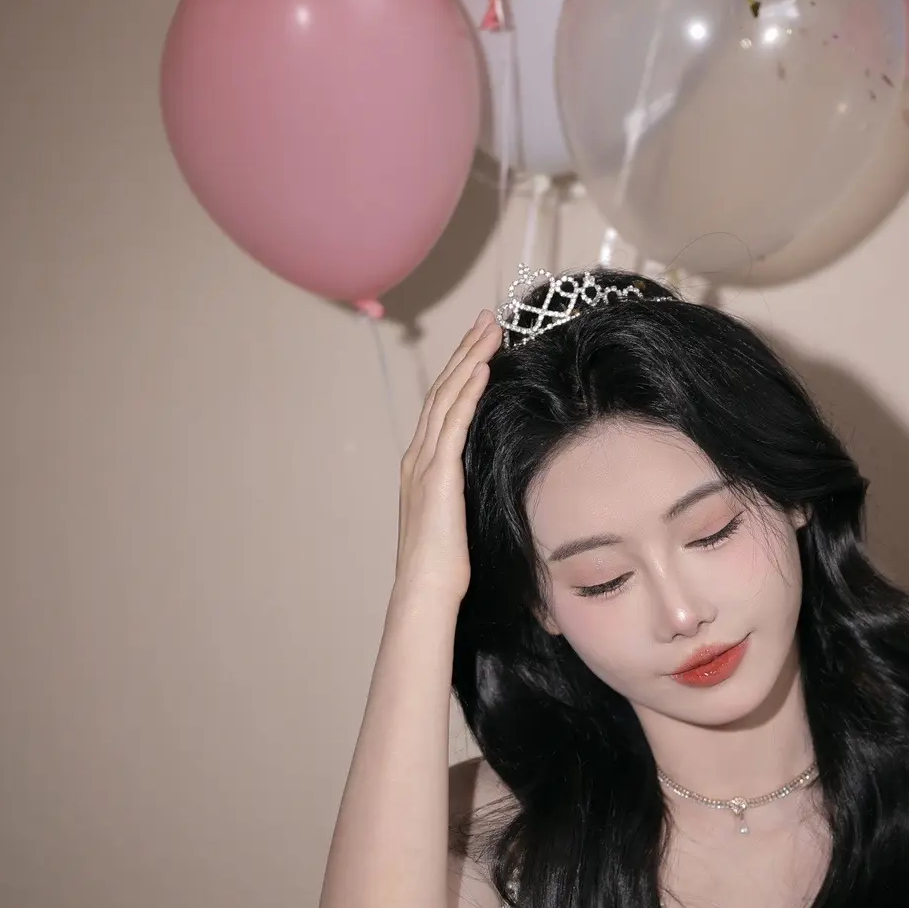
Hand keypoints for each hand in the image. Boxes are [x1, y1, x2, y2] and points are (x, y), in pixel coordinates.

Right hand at [395, 313, 499, 600]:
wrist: (426, 588)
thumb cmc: (443, 565)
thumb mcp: (454, 518)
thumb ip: (461, 493)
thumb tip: (479, 485)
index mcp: (421, 465)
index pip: (442, 406)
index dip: (460, 371)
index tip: (480, 344)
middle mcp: (418, 456)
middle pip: (443, 390)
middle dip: (465, 351)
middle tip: (487, 320)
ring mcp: (425, 463)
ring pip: (448, 397)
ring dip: (470, 359)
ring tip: (490, 330)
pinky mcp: (439, 474)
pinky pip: (454, 422)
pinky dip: (467, 391)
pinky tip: (482, 367)